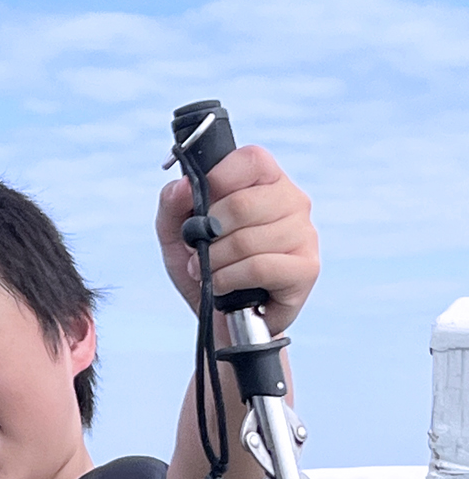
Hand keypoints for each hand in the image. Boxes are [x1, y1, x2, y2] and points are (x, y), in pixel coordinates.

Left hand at [156, 145, 317, 335]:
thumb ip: (172, 205)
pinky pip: (259, 267)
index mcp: (265, 182)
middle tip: (198, 252)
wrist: (221, 319)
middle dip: (207, 234)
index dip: (218, 180)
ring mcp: (304, 234)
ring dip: (214, 262)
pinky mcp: (306, 268)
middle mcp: (292, 202)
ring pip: (247, 239)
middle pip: (242, 204)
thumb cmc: (204, 268)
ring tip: (209, 272)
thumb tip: (182, 184)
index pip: (251, 159)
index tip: (199, 208)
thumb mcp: (175, 235)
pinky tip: (224, 287)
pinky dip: (229, 279)